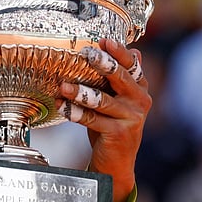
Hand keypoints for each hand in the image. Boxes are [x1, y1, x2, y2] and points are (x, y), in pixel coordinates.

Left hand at [56, 38, 151, 201]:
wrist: (117, 160)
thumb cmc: (113, 123)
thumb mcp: (119, 99)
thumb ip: (122, 77)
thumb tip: (135, 50)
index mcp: (140, 88)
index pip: (132, 65)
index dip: (119, 52)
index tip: (103, 40)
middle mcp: (140, 101)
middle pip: (120, 78)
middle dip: (102, 64)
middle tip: (86, 54)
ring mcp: (131, 118)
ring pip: (102, 100)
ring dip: (80, 92)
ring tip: (63, 86)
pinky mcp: (118, 133)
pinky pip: (92, 119)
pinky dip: (74, 112)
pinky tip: (61, 106)